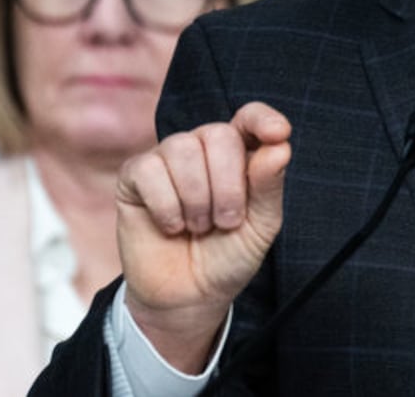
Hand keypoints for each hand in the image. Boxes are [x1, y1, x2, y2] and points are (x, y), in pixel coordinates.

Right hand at [115, 101, 291, 371]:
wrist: (188, 297)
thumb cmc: (227, 256)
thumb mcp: (260, 227)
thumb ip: (269, 187)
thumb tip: (280, 147)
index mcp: (239, 154)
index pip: (250, 117)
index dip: (263, 119)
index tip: (279, 134)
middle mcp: (202, 148)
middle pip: (219, 135)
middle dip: (228, 185)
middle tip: (226, 222)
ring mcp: (167, 159)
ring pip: (182, 149)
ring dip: (197, 199)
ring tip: (198, 227)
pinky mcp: (135, 176)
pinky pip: (149, 171)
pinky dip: (166, 206)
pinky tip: (171, 226)